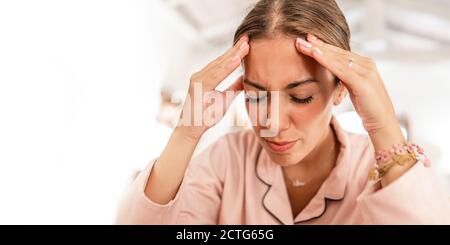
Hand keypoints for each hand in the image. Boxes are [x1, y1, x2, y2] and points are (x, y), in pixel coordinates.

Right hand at [177, 35, 249, 139]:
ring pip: (219, 65)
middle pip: (221, 60)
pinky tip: (237, 59)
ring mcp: (198, 80)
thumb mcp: (225, 99)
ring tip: (246, 46)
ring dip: (233, 55)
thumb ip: (234, 88)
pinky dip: (227, 67)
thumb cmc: (205, 116)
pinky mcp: (198, 86)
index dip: (235, 53)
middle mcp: (200, 76)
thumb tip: (245, 78)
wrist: (190, 130)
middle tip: (248, 37)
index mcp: (206, 78)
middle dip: (235, 49)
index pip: (223, 63)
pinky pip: (216, 75)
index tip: (247, 43)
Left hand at [295, 34, 404, 149]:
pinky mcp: (363, 81)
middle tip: (299, 39)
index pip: (340, 53)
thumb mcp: (355, 90)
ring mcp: (366, 71)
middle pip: (337, 52)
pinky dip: (326, 60)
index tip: (307, 41)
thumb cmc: (368, 109)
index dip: (323, 46)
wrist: (383, 123)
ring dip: (318, 50)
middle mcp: (366, 64)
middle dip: (318, 45)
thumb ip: (347, 79)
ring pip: (337, 58)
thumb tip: (334, 74)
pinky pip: (341, 69)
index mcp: (364, 65)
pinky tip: (315, 54)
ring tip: (303, 44)